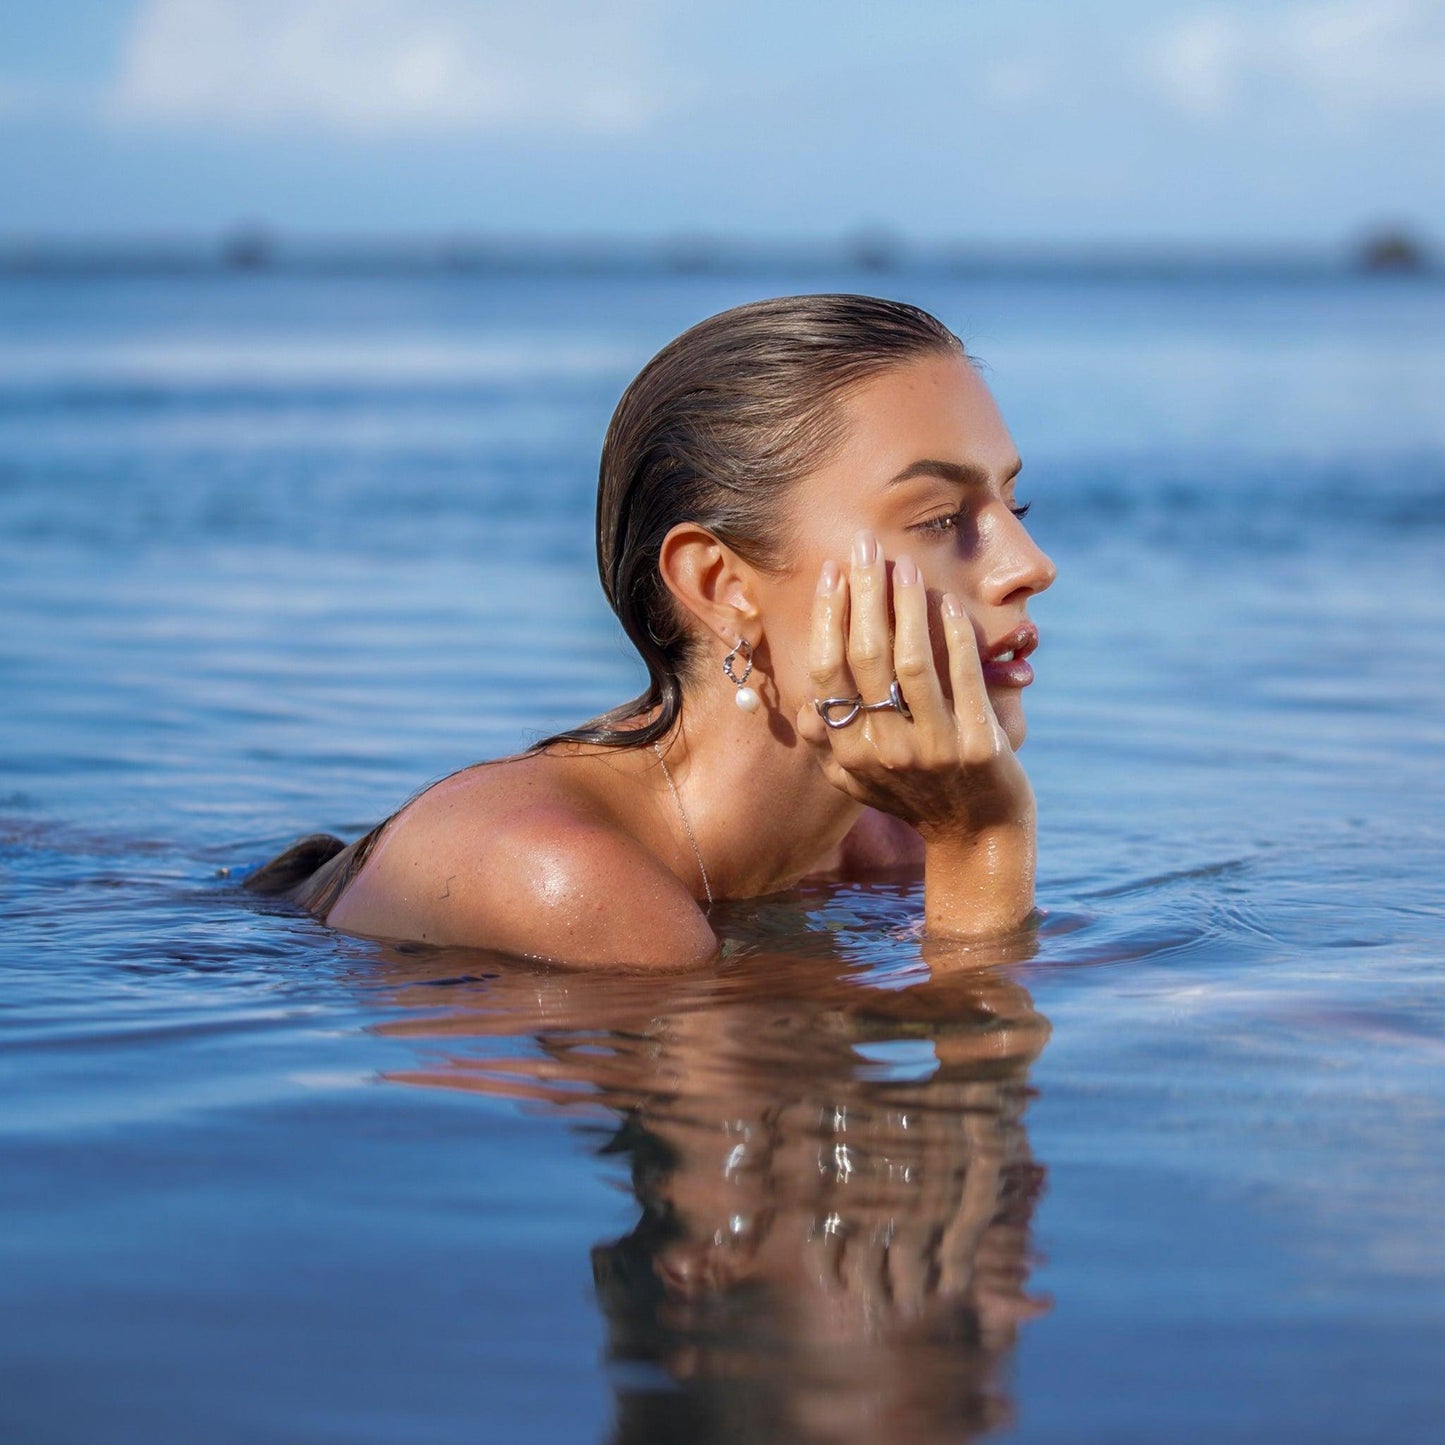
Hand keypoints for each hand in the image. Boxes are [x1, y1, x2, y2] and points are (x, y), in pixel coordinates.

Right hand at [795, 530, 1034, 841]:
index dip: (826, 618)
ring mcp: (932, 751)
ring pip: (912, 661)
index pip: (826, 673)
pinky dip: (955, 636)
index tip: (832, 573)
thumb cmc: (916, 794)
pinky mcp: (977, 749)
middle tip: (866, 546)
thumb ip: (829, 737)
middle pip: (865, 656)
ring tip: (905, 564)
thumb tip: (802, 691)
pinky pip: (962, 678)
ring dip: (906, 604)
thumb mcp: (858, 775)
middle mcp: (882, 752)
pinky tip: (948, 603)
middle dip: (863, 592)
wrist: (978, 838)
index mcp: (846, 753)